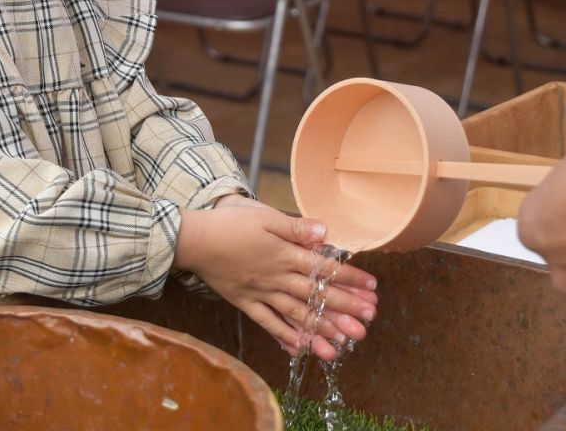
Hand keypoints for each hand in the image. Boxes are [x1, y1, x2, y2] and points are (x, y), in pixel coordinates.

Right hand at [176, 199, 377, 360]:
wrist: (193, 239)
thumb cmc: (229, 223)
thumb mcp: (264, 216)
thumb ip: (295, 227)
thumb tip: (325, 232)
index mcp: (283, 254)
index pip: (323, 268)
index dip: (349, 278)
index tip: (372, 289)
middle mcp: (276, 277)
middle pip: (315, 295)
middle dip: (343, 309)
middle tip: (368, 323)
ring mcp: (260, 293)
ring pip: (295, 314)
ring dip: (319, 330)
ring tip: (342, 347)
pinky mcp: (245, 302)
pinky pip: (267, 323)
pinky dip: (285, 337)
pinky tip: (301, 349)